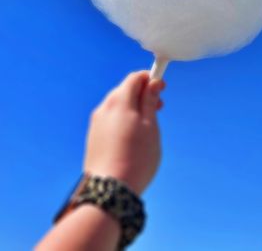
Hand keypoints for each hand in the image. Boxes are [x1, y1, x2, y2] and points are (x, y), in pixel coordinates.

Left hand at [84, 71, 165, 195]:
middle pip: (124, 90)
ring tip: (147, 124)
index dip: (150, 78)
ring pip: (117, 105)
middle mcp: (104, 108)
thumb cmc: (135, 158)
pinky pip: (110, 119)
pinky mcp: (93, 137)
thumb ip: (150, 101)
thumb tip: (152, 83)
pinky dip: (123, 119)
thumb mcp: (150, 126)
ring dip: (133, 107)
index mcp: (120, 102)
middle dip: (142, 93)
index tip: (161, 87)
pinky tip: (132, 136)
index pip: (134, 78)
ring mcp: (96, 123)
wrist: (110, 190)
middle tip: (158, 106)